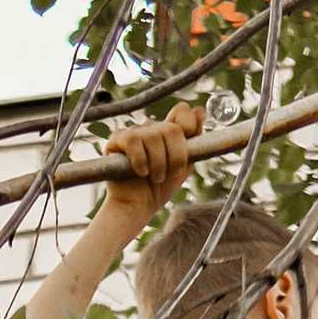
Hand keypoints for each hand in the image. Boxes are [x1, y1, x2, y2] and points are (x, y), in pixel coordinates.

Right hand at [104, 107, 201, 231]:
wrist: (135, 208)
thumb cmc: (157, 190)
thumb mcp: (182, 167)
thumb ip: (193, 141)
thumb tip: (200, 110)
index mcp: (168, 132)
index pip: (181, 111)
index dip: (188, 126)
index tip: (187, 148)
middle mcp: (151, 128)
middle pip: (172, 129)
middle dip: (175, 157)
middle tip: (168, 175)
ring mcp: (134, 132)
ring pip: (154, 136)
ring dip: (158, 164)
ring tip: (154, 177)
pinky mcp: (117, 139)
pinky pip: (133, 140)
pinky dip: (140, 160)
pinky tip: (140, 172)